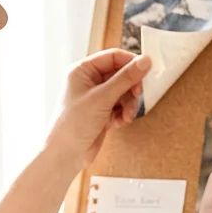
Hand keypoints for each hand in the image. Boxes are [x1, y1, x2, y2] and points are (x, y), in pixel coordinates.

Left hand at [44, 49, 149, 171]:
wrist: (65, 155)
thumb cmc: (73, 124)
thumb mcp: (102, 98)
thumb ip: (125, 79)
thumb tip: (145, 61)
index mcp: (82, 71)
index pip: (112, 57)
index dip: (130, 62)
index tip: (146, 70)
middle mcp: (88, 82)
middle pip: (120, 75)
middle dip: (130, 87)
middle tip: (137, 95)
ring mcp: (95, 98)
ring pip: (123, 92)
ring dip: (129, 103)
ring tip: (127, 115)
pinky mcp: (101, 113)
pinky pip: (120, 106)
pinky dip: (124, 113)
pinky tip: (120, 122)